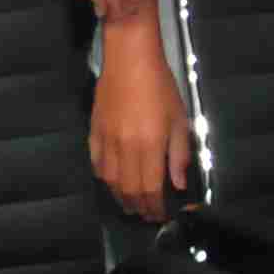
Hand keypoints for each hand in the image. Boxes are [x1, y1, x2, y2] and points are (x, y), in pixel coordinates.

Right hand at [94, 47, 192, 221]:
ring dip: (120, 197)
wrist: (130, 57)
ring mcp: (107, 140)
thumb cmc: (160, 85)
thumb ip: (179, 154)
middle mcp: (126, 147)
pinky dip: (104, 178)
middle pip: (128, 189)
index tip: (161, 215)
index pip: (150, 188)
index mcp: (150, 145)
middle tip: (146, 215)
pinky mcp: (94, 130)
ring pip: (110, 181)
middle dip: (138, 207)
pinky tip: (111, 182)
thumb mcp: (179, 119)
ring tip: (129, 205)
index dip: (155, 207)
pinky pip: (96, 162)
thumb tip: (177, 184)